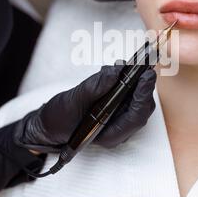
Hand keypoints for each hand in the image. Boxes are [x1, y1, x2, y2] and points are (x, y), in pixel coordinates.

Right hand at [14, 62, 156, 152]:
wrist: (50, 124)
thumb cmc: (59, 120)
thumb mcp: (73, 102)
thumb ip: (94, 89)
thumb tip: (116, 73)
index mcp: (112, 134)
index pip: (137, 115)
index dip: (144, 94)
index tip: (147, 74)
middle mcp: (119, 126)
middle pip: (141, 104)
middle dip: (141, 83)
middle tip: (141, 62)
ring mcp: (118, 117)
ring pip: (134, 96)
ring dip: (132, 78)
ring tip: (123, 65)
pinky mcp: (114, 106)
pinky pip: (125, 92)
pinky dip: (122, 78)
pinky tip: (112, 70)